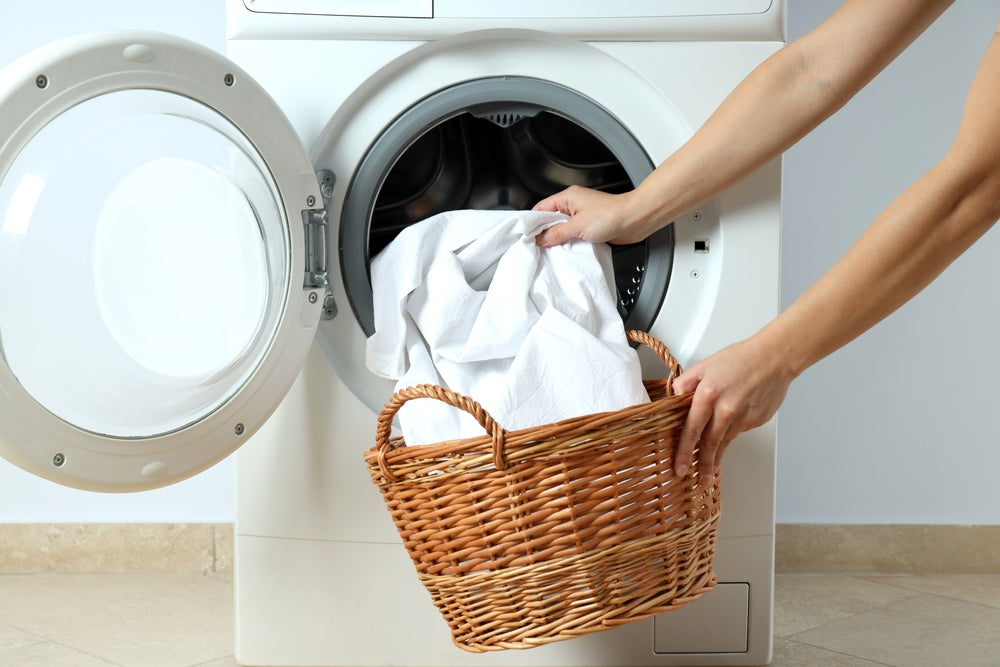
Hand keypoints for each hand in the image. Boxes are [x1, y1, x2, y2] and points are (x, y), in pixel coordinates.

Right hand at [532, 186, 651, 245]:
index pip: (541, 208)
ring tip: (554, 249)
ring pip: (562, 228)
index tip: (528, 236)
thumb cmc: (611, 214)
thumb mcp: (578, 226)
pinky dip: (570, 242)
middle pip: (551, 219)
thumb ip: (557, 233)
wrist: (634, 220)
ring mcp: (582, 216)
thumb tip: (542, 239)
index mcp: (568, 197)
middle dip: (546, 233)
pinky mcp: (590, 227)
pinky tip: (568, 250)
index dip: (533, 222)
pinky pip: (574, 235)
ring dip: (559, 239)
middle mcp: (574, 204)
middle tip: (540, 245)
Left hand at [671, 334, 793, 484]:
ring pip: (725, 442)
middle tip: (696, 480)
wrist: (775, 358)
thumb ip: (687, 382)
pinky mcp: (756, 421)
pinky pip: (739, 431)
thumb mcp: (706, 365)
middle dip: (701, 464)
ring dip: (716, 458)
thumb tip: (674, 396)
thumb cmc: (742, 358)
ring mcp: (743, 417)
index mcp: (708, 394)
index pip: (691, 429)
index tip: (679, 467)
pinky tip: (730, 429)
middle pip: (709, 443)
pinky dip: (732, 433)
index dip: (683, 451)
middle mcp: (726, 409)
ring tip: (709, 470)